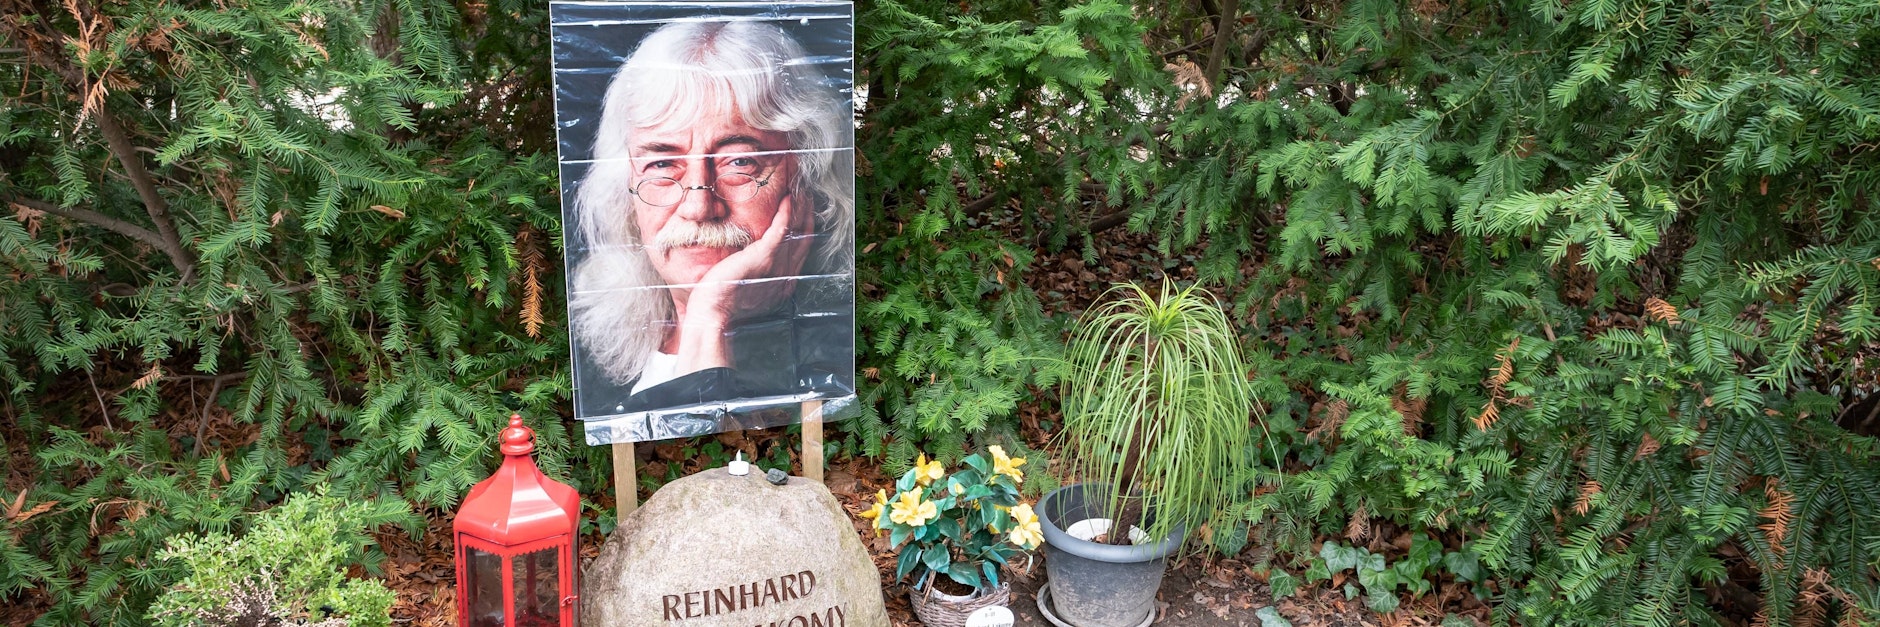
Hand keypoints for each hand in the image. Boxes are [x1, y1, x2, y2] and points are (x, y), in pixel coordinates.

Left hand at [673, 194, 813, 371]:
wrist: (713, 315)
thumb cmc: (720, 305)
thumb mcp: (744, 289)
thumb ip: (754, 275)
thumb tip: (749, 260)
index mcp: (781, 284)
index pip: (799, 250)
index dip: (803, 228)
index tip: (803, 210)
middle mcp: (785, 275)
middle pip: (804, 238)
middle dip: (807, 214)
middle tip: (806, 193)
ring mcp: (777, 266)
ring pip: (797, 231)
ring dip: (800, 207)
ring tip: (800, 189)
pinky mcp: (764, 257)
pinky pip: (782, 229)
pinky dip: (787, 212)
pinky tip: (789, 198)